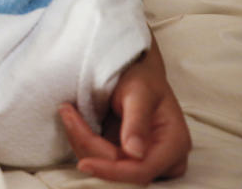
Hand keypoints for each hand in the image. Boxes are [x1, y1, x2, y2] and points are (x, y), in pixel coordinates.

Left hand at [58, 41, 190, 183]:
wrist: (134, 69)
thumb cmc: (141, 76)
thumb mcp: (140, 91)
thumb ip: (137, 120)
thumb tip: (135, 153)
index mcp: (173, 145)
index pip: (141, 171)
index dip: (112, 172)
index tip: (84, 164)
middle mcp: (163, 160)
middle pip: (121, 171)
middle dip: (90, 147)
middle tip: (68, 114)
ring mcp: (144, 160)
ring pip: (106, 167)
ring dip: (81, 143)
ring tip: (68, 112)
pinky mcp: (125, 157)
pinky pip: (100, 159)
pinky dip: (83, 142)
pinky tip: (74, 121)